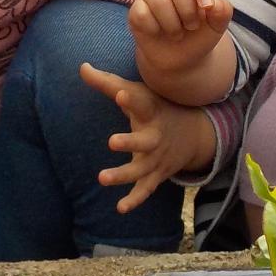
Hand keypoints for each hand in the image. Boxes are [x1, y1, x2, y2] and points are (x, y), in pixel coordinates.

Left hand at [81, 63, 216, 214]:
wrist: (194, 132)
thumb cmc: (155, 108)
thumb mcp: (137, 93)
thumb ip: (107, 83)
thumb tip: (81, 67)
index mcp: (151, 113)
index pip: (141, 104)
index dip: (131, 99)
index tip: (122, 94)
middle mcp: (156, 137)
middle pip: (145, 141)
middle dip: (130, 142)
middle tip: (112, 141)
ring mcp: (157, 158)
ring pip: (141, 169)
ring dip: (123, 175)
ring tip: (101, 178)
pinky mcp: (156, 175)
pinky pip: (146, 189)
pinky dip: (135, 199)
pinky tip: (120, 208)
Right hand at [129, 0, 233, 79]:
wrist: (180, 60)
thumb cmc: (198, 36)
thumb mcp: (216, 26)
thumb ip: (222, 12)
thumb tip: (215, 4)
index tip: (207, 8)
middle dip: (188, 10)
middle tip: (192, 26)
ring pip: (159, 0)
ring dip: (173, 25)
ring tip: (177, 33)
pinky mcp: (137, 11)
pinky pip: (144, 15)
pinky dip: (155, 30)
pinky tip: (159, 33)